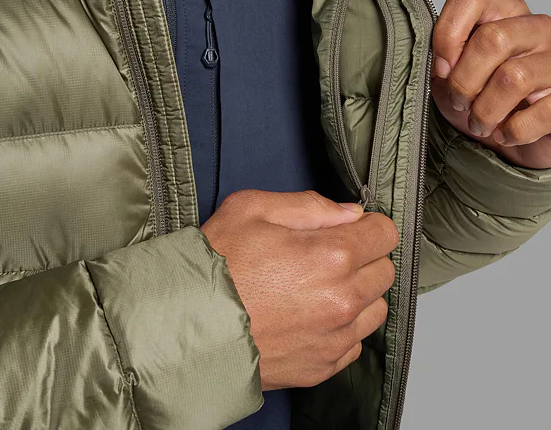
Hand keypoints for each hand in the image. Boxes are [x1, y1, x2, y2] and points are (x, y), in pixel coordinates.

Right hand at [201, 190, 397, 389]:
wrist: (187, 325)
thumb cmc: (216, 265)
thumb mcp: (252, 209)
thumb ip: (309, 205)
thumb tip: (349, 212)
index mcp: (331, 254)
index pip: (385, 233)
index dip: (369, 225)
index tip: (354, 228)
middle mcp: (342, 298)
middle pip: (384, 270)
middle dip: (364, 256)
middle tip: (328, 255)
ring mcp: (335, 337)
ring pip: (376, 308)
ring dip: (359, 293)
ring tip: (321, 287)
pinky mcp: (323, 366)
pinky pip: (355, 341)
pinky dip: (343, 327)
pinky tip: (312, 316)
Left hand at [431, 0, 550, 168]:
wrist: (509, 138)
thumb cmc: (479, 99)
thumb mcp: (450, 76)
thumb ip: (441, 60)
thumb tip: (439, 63)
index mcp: (502, 13)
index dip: (447, 35)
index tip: (441, 68)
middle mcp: (535, 28)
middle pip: (492, 39)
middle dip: (464, 81)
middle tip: (460, 102)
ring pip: (513, 77)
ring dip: (485, 111)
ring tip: (479, 123)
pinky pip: (540, 112)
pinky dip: (512, 131)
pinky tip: (504, 133)